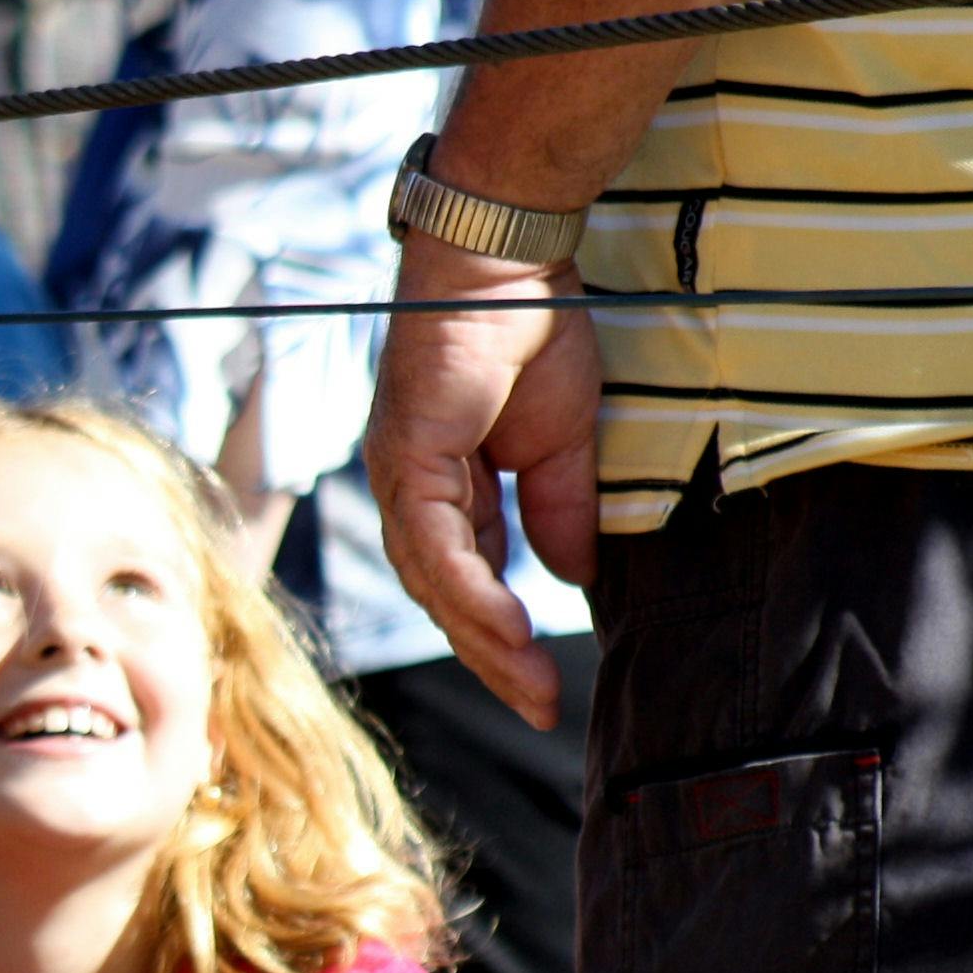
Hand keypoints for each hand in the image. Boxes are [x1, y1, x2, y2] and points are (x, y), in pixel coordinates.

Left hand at [363, 231, 600, 730]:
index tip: (543, 688)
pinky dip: (470, 590)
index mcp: (441, 491)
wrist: (510, 263)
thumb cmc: (530, 335)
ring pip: (435, 583)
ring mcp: (400, 477)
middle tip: (540, 709)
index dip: (501, 638)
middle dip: (493, 659)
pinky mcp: (407, 457)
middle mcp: (409, 492)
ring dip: (485, 639)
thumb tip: (572, 577)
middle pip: (444, 598)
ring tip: (531, 685)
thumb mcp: (560, 445)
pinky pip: (435, 543)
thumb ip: (557, 513)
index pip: (464, 583)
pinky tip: (506, 629)